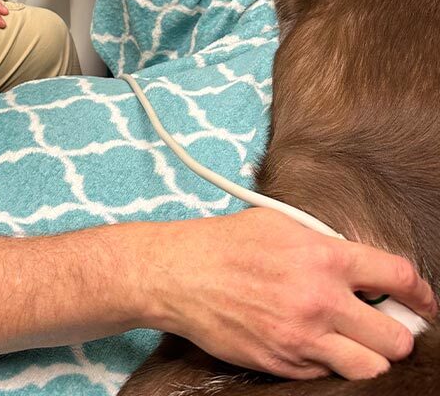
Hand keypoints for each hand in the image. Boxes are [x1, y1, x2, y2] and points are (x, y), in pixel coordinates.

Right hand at [136, 209, 436, 380]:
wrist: (180, 275)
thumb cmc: (225, 243)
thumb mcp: (278, 222)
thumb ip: (324, 242)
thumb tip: (360, 264)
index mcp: (322, 257)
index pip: (398, 278)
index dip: (422, 293)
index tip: (424, 301)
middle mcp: (319, 300)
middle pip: (396, 338)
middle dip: (396, 332)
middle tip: (383, 324)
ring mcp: (302, 338)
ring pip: (371, 368)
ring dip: (369, 356)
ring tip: (354, 340)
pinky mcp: (283, 363)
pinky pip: (326, 373)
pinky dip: (326, 361)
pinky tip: (309, 340)